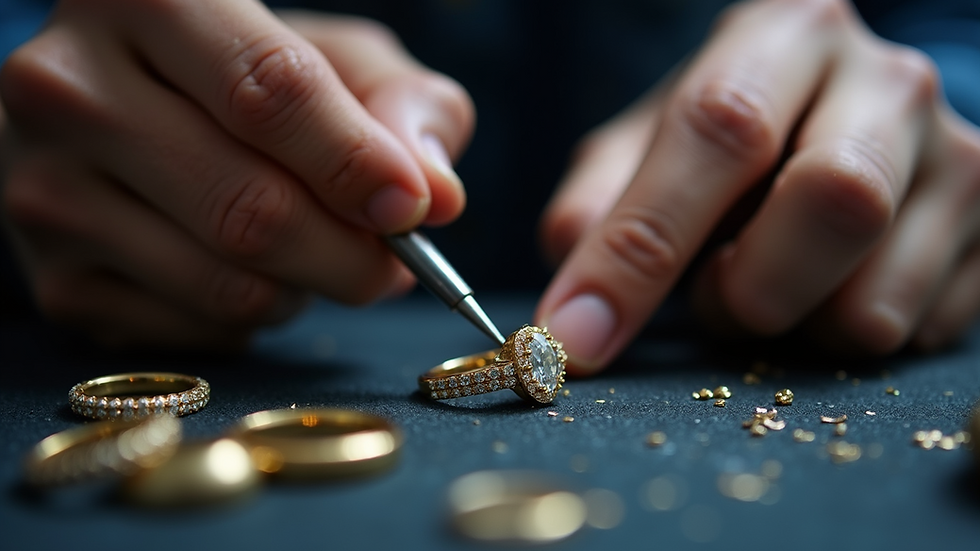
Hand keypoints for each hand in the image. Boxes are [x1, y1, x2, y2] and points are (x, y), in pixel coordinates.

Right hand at [0, 1, 473, 347]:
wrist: (122, 111)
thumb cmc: (245, 78)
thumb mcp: (337, 59)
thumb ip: (400, 107)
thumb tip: (437, 196)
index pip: (268, 91)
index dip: (354, 161)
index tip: (411, 208)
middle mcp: (69, 88)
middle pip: (249, 207)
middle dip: (349, 254)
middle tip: (391, 262)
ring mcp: (44, 189)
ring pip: (226, 282)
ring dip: (307, 288)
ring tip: (320, 258)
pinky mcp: (53, 277)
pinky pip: (197, 328)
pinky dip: (254, 317)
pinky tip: (251, 273)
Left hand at [535, 0, 979, 373]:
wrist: (833, 119)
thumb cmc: (724, 135)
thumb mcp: (643, 145)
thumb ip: (598, 208)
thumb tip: (577, 311)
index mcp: (784, 34)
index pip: (722, 128)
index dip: (641, 246)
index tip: (578, 333)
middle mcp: (888, 79)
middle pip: (838, 201)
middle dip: (746, 287)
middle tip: (713, 291)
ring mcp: (958, 156)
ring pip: (874, 302)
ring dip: (793, 325)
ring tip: (771, 282)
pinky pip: (911, 336)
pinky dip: (840, 339)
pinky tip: (824, 290)